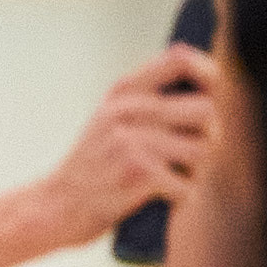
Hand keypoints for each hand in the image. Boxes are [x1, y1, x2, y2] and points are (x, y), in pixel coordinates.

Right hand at [40, 45, 217, 246]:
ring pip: (203, 150)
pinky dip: (179, 199)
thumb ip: (144, 97)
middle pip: (206, 110)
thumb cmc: (90, 167)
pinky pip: (188, 186)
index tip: (213, 91)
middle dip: (208, 136)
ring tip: (172, 179)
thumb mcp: (107, 118)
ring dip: (195, 171)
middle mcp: (129, 111)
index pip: (180, 60)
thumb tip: (196, 72)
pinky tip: (158, 199)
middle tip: (190, 155)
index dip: (208, 72)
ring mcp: (135, 141)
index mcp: (124, 93)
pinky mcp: (139, 174)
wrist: (54, 206)